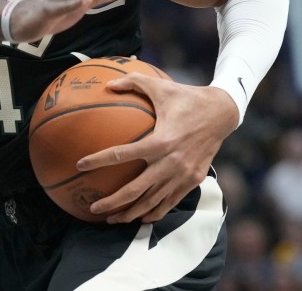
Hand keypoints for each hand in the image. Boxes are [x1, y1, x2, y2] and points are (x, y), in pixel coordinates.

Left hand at [76, 73, 238, 223]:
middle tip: (92, 208)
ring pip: (152, 202)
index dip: (99, 160)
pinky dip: (153, 212)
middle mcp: (172, 162)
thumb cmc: (186, 97)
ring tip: (110, 219)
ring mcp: (183, 175)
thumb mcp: (160, 86)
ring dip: (130, 213)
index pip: (122, 154)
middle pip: (136, 190)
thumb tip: (108, 83)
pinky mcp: (193, 180)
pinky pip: (170, 203)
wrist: (222, 113)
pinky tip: (139, 217)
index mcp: (161, 141)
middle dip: (112, 202)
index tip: (80, 165)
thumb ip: (133, 82)